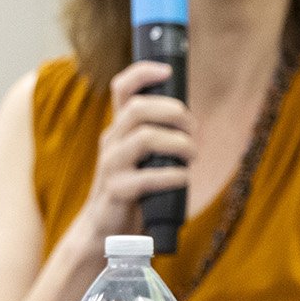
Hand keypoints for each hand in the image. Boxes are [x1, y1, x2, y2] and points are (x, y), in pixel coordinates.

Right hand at [64, 60, 193, 255]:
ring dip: (178, 143)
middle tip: (193, 129)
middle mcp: (111, 141)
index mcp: (119, 129)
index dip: (142, 73)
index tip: (167, 70)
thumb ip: (157, 138)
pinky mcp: (116, 191)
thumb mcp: (142, 157)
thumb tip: (189, 121)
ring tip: (192, 154)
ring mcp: (111, 165)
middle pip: (138, 109)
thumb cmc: (133, 190)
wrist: (106, 230)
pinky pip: (146, 177)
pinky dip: (173, 175)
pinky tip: (184, 178)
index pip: (121, 88)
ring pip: (144, 138)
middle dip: (174, 112)